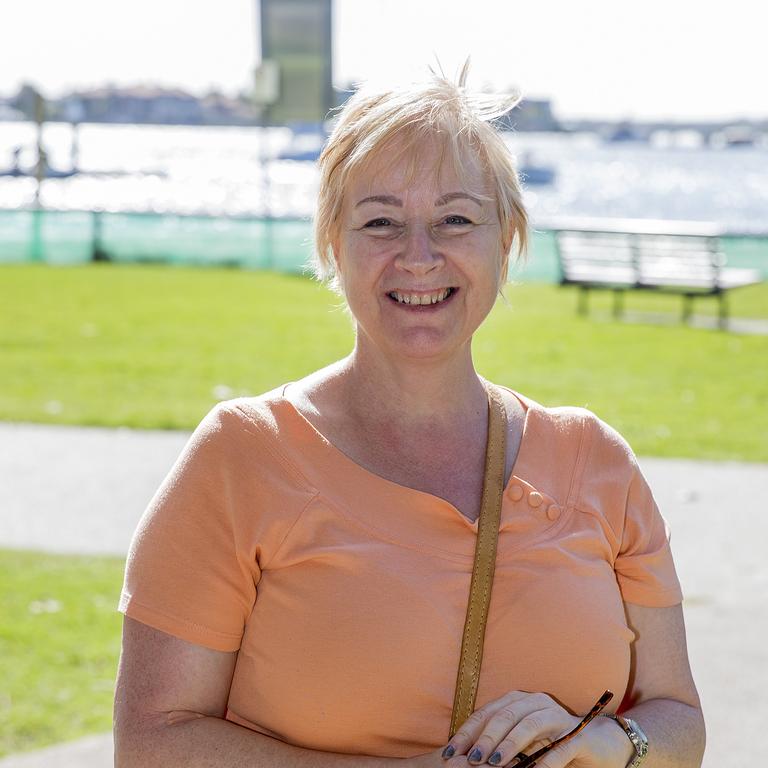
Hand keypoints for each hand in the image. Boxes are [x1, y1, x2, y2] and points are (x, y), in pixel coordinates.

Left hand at [438, 691, 634, 766]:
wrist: (596, 744)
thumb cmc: (551, 743)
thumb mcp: (521, 743)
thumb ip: (499, 745)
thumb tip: (467, 758)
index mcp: (518, 701)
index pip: (487, 713)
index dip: (467, 731)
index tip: (451, 751)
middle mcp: (536, 702)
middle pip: (505, 715)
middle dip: (485, 738)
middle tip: (471, 759)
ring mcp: (558, 716)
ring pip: (530, 725)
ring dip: (510, 744)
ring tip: (494, 763)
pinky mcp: (578, 735)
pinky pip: (561, 745)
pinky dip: (546, 758)